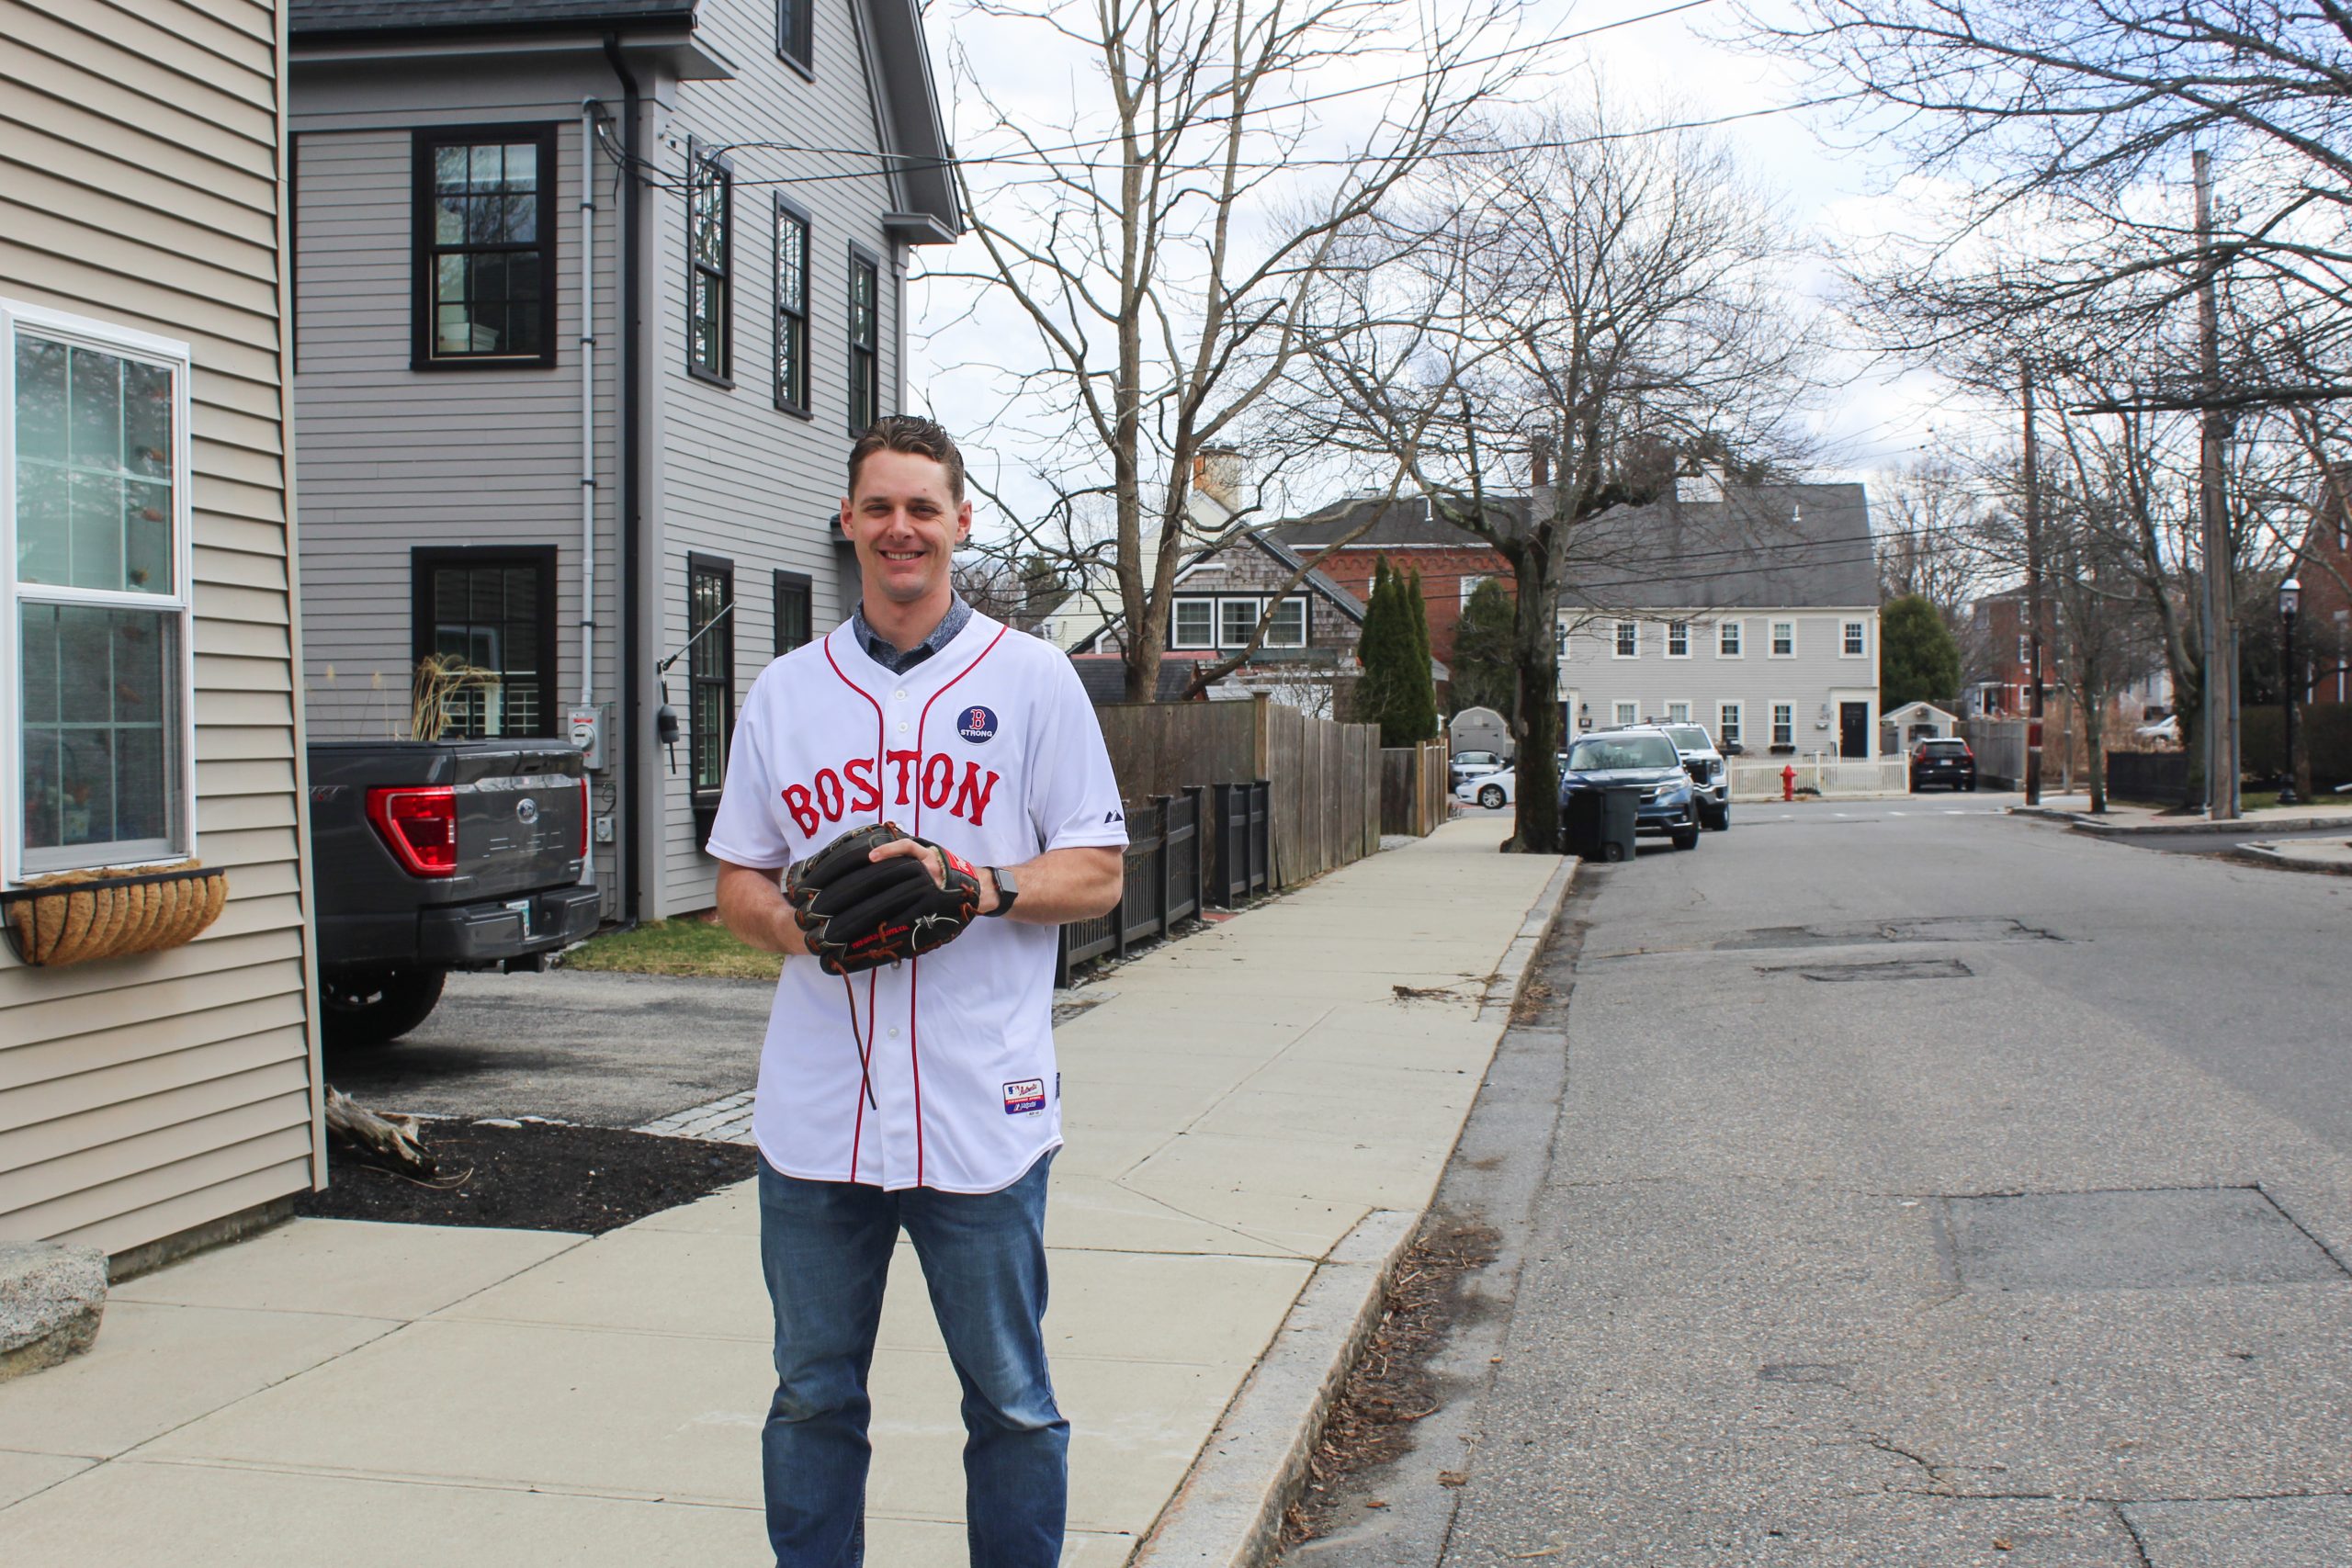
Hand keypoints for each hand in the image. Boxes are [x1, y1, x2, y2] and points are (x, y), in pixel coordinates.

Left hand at [867, 836, 999, 913]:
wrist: (977, 886)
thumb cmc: (950, 870)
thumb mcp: (936, 856)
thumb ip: (915, 855)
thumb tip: (883, 855)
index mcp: (929, 855)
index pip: (907, 848)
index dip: (888, 850)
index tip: (870, 857)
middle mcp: (930, 870)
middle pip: (898, 873)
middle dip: (876, 880)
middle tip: (856, 886)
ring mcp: (932, 888)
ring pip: (902, 894)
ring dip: (881, 901)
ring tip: (862, 909)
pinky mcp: (935, 905)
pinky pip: (913, 912)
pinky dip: (898, 918)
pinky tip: (884, 925)